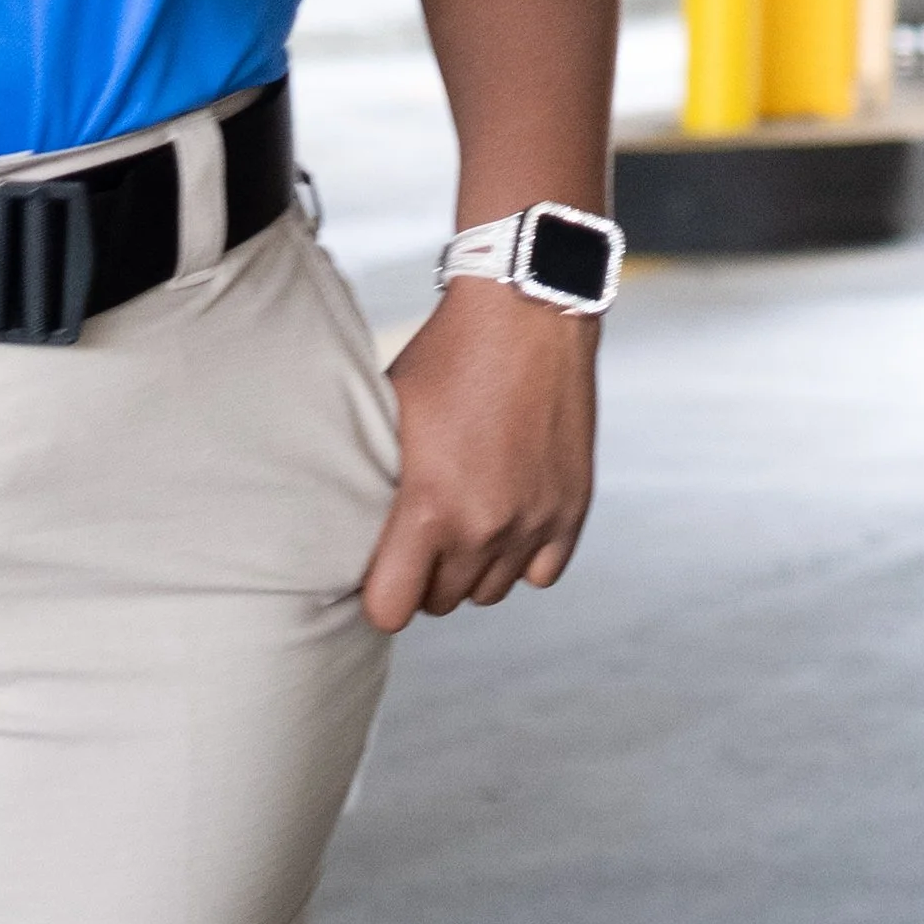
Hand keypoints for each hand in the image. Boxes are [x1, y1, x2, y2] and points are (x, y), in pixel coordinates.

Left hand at [361, 277, 596, 632]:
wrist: (526, 313)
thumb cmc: (446, 355)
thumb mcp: (388, 415)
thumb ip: (376, 485)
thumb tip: (351, 531)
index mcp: (429, 507)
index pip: (391, 610)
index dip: (379, 594)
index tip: (376, 572)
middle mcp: (485, 526)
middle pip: (441, 603)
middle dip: (423, 577)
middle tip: (416, 536)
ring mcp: (534, 522)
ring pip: (490, 592)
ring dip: (470, 568)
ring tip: (460, 521)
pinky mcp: (571, 510)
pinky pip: (540, 573)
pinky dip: (520, 557)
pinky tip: (504, 517)